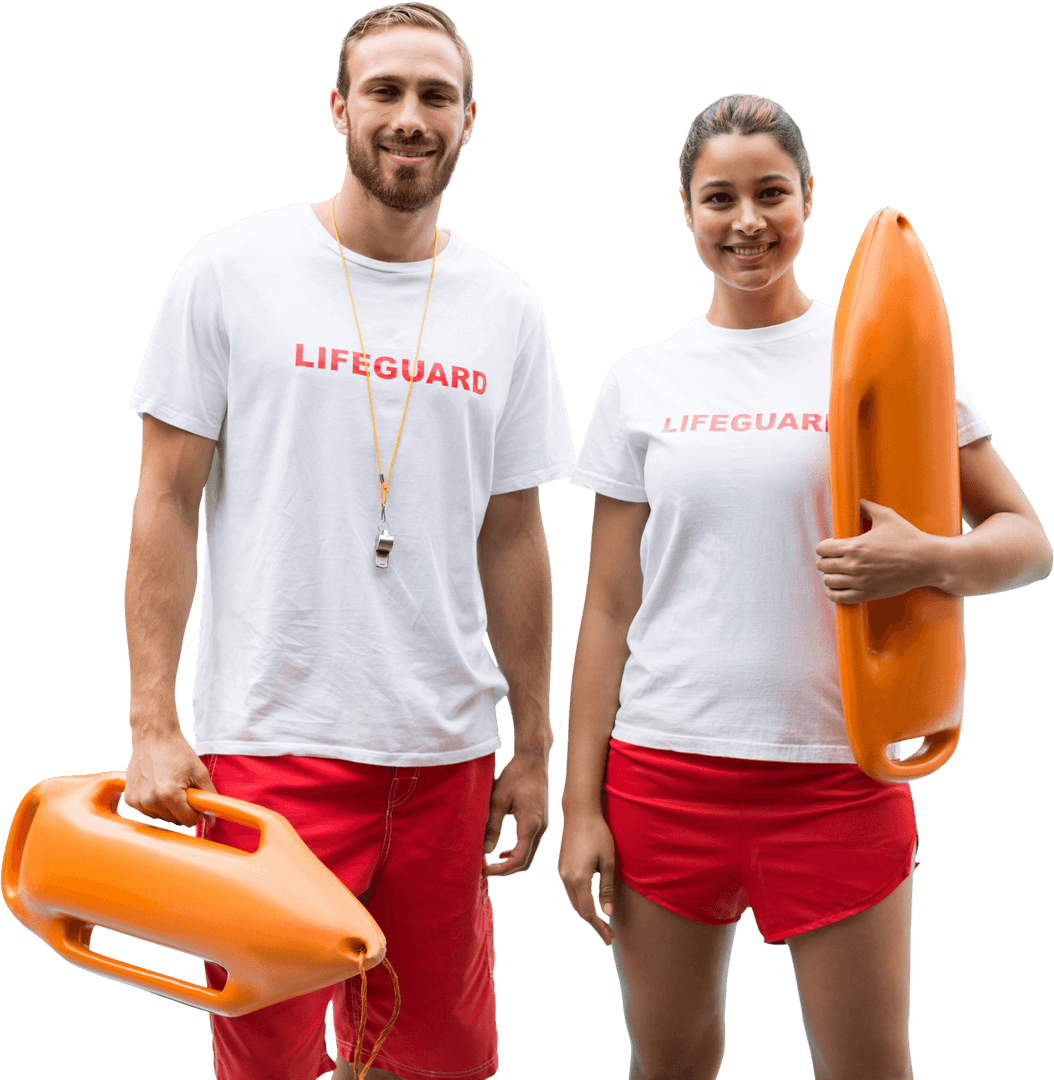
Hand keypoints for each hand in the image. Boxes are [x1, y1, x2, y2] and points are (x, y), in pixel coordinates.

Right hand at [125, 713, 217, 826]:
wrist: (154, 737)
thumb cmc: (178, 753)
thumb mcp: (199, 772)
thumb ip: (208, 797)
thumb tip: (213, 820)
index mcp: (169, 795)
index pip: (187, 821)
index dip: (196, 812)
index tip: (195, 799)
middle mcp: (150, 801)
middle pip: (174, 821)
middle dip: (182, 808)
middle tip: (182, 787)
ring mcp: (137, 801)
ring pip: (161, 817)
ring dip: (168, 807)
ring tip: (169, 784)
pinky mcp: (129, 799)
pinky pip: (148, 812)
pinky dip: (155, 803)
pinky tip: (157, 786)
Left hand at [483, 750, 548, 876]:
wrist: (533, 760)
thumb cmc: (515, 776)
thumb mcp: (499, 800)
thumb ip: (492, 827)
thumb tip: (485, 851)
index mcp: (531, 824)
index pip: (518, 859)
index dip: (501, 869)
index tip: (485, 870)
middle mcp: (541, 828)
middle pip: (526, 862)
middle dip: (506, 870)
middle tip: (486, 870)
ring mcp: (544, 825)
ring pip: (530, 854)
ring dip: (512, 862)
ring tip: (492, 862)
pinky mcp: (542, 821)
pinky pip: (531, 844)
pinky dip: (518, 852)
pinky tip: (504, 850)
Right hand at [557, 810, 615, 944]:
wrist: (579, 812)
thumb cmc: (598, 833)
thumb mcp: (608, 861)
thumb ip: (606, 888)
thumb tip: (607, 912)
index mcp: (579, 879)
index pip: (589, 912)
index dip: (599, 927)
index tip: (609, 938)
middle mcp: (566, 878)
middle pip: (579, 910)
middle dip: (594, 924)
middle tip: (608, 935)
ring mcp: (561, 872)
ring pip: (573, 901)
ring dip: (586, 913)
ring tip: (601, 922)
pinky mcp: (561, 866)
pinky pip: (570, 891)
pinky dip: (580, 901)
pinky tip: (590, 902)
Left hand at [816, 499, 940, 603]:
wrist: (927, 561)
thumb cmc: (908, 537)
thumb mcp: (887, 516)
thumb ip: (867, 508)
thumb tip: (858, 501)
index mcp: (854, 546)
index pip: (822, 549)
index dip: (824, 546)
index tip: (832, 546)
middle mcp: (853, 565)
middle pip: (822, 565)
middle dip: (826, 560)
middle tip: (835, 559)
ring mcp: (860, 582)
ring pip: (828, 581)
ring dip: (830, 576)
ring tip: (837, 572)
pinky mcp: (867, 594)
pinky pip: (839, 598)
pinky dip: (834, 593)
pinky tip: (837, 588)